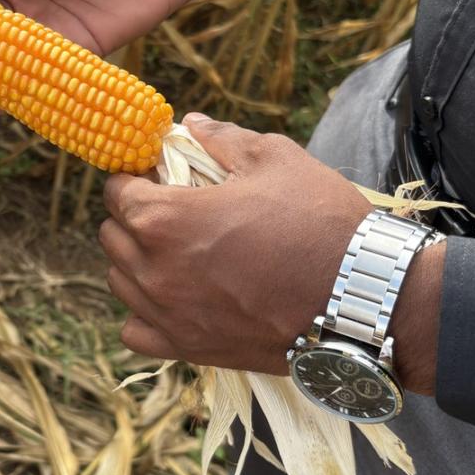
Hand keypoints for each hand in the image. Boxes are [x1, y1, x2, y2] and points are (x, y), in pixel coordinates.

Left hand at [99, 113, 374, 375]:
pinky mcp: (187, 349)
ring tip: (173, 251)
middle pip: (112, 236)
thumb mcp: (275, 158)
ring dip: (135, 260)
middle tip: (169, 208)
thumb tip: (189, 124)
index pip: (116, 192)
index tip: (156, 175)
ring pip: (119, 281)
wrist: (363, 298)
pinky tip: (171, 298)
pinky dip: (144, 312)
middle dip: (133, 215)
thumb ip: (221, 139)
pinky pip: (135, 330)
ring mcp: (167, 314)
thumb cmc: (319, 221)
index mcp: (165, 218)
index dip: (133, 178)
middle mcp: (154, 270)